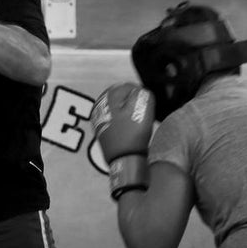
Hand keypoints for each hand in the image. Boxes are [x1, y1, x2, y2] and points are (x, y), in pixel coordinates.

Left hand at [91, 83, 155, 197]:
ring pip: (118, 108)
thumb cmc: (133, 135)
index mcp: (108, 98)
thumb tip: (140, 90)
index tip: (147, 104)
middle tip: (143, 113)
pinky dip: (124, 121)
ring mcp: (99, 119)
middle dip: (133, 102)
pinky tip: (130, 129)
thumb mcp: (143, 110)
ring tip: (138, 121)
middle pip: (121, 97)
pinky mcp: (102, 129)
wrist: (124, 161)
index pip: (127, 86)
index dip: (141, 94)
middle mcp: (99, 106)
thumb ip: (143, 94)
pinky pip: (115, 119)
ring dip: (129, 112)